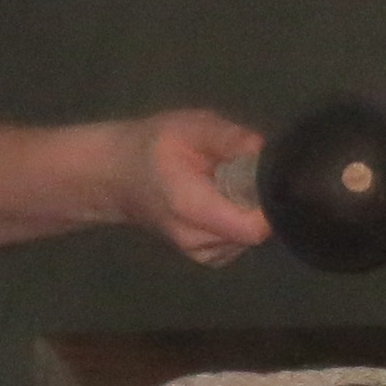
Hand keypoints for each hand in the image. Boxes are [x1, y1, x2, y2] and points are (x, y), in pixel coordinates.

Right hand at [85, 111, 274, 267]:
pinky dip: (237, 221)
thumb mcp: (190, 127)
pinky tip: (218, 202)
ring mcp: (202, 254)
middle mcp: (197, 241)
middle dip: (254, 201)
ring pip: (250, 237)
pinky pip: (240, 241)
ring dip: (245, 210)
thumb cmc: (153, 147)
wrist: (117, 177)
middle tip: (232, 173)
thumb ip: (227, 138)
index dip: (268, 204)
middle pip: (254, 230)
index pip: (252, 228)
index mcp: (191, 208)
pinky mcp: (208, 258)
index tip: (261, 177)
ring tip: (220, 185)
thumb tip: (261, 150)